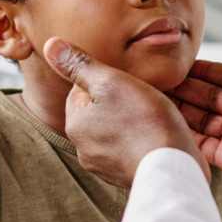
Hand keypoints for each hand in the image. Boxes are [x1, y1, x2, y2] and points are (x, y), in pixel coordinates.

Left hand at [44, 38, 210, 188]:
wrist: (171, 168)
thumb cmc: (145, 123)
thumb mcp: (112, 82)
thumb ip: (80, 64)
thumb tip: (50, 45)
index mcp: (75, 123)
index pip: (82, 90)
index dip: (108, 81)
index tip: (129, 83)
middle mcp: (83, 148)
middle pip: (98, 112)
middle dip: (117, 103)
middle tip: (143, 99)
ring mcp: (104, 166)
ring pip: (114, 132)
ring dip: (129, 124)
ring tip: (151, 119)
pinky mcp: (124, 175)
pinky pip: (128, 151)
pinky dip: (138, 142)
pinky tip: (154, 137)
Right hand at [168, 23, 221, 205]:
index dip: (202, 69)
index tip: (177, 62)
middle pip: (209, 96)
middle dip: (185, 87)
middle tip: (158, 78)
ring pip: (201, 118)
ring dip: (180, 108)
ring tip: (155, 95)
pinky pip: (201, 143)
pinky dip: (183, 132)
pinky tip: (165, 120)